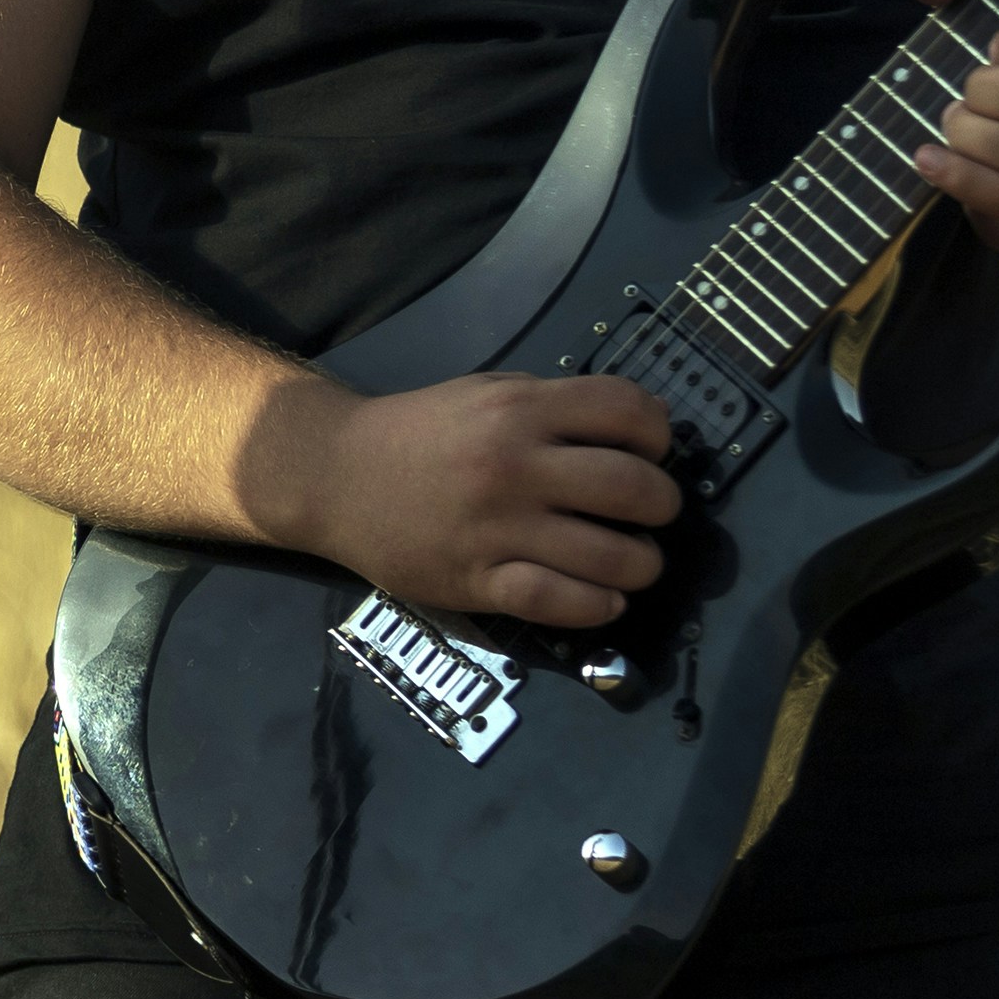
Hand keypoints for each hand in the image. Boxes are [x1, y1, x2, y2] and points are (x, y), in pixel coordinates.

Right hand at [257, 371, 682, 629]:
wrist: (336, 475)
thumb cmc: (421, 431)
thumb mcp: (486, 392)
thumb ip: (558, 404)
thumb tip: (647, 423)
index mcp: (519, 408)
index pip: (627, 412)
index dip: (659, 434)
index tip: (652, 450)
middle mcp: (514, 465)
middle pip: (634, 488)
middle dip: (662, 504)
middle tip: (652, 513)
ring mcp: (497, 528)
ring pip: (610, 557)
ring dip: (642, 564)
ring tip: (634, 562)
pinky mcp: (477, 581)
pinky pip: (562, 602)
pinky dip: (600, 606)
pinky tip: (603, 598)